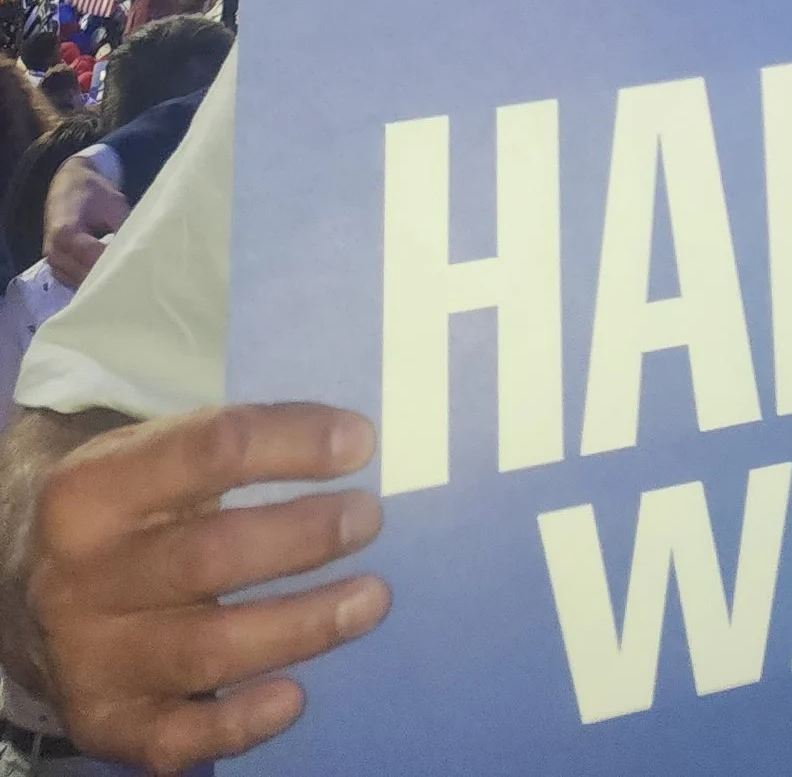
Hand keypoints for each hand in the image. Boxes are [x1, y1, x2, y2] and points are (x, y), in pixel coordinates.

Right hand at [28, 404, 386, 771]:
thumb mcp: (149, 460)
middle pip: (210, 557)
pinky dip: (240, 722)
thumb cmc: (125, 513)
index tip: (361, 443)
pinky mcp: (103, 721)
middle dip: (304, 538)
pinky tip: (295, 696)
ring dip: (301, 626)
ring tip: (370, 599)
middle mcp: (81, 577)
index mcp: (91, 491)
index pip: (210, 451)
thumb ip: (231, 453)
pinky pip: (176, 736)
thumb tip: (353, 448)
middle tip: (368, 520)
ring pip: (207, 649)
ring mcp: (89, 657)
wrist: (24, 592)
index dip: (293, 444)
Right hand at [41, 151, 127, 287]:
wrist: (69, 184)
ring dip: (101, 281)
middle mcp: (54, 251)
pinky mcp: (56, 267)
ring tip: (127, 275)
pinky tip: (112, 274)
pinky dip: (92, 280)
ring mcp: (53, 262)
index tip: (139, 264)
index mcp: (65, 232)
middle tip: (136, 274)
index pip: (93, 258)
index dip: (116, 262)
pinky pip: (75, 281)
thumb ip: (122, 228)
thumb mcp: (114, 204)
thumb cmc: (93, 191)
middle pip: (85, 275)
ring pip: (80, 282)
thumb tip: (137, 250)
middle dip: (110, 274)